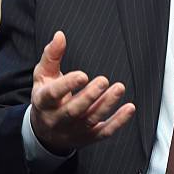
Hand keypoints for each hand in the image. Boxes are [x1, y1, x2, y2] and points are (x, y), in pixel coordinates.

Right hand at [30, 31, 135, 154]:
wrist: (45, 132)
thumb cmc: (47, 97)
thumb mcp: (43, 75)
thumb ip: (52, 55)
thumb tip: (60, 36)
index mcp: (44, 101)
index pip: (53, 94)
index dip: (67, 85)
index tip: (82, 75)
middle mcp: (57, 119)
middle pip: (74, 110)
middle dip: (89, 96)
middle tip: (103, 80)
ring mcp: (73, 130)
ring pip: (91, 119)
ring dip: (107, 104)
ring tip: (119, 88)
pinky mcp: (88, 137)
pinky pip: (105, 132)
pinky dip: (118, 121)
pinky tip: (129, 108)